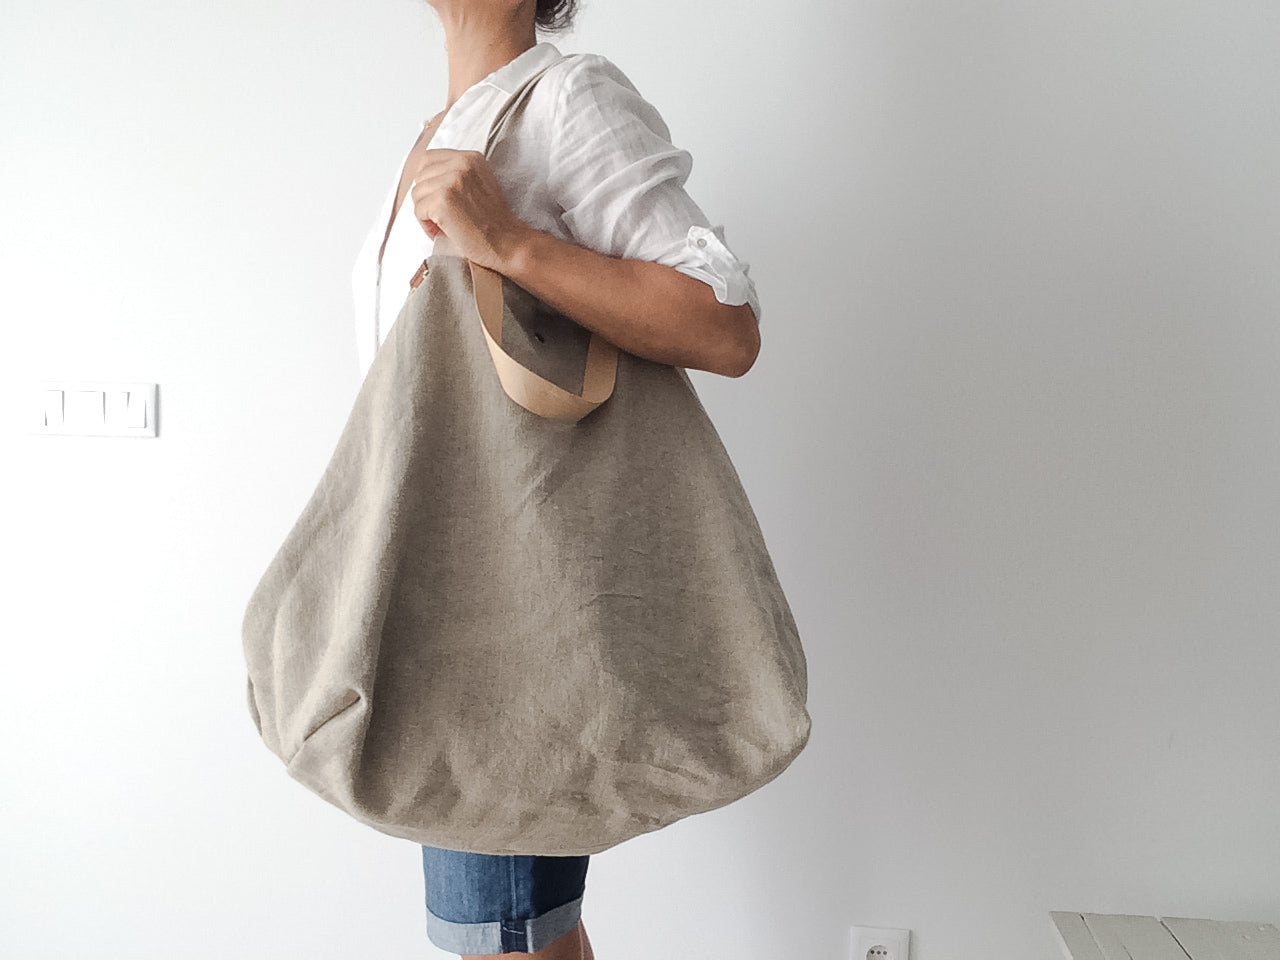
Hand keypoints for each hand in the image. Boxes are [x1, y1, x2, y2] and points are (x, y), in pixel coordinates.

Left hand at [408, 148, 531, 272]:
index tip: (437, 198)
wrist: (508, 243)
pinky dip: (426, 225)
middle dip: (426, 198)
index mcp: (471, 158)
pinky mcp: (443, 201)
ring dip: (425, 213)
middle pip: (420, 176)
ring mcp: (451, 181)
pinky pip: (418, 211)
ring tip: (442, 225)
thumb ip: (458, 174)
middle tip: (440, 216)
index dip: (428, 181)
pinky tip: (441, 231)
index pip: (428, 159)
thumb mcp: (480, 184)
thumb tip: (426, 178)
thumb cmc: (494, 221)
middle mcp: (461, 164)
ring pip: (417, 194)